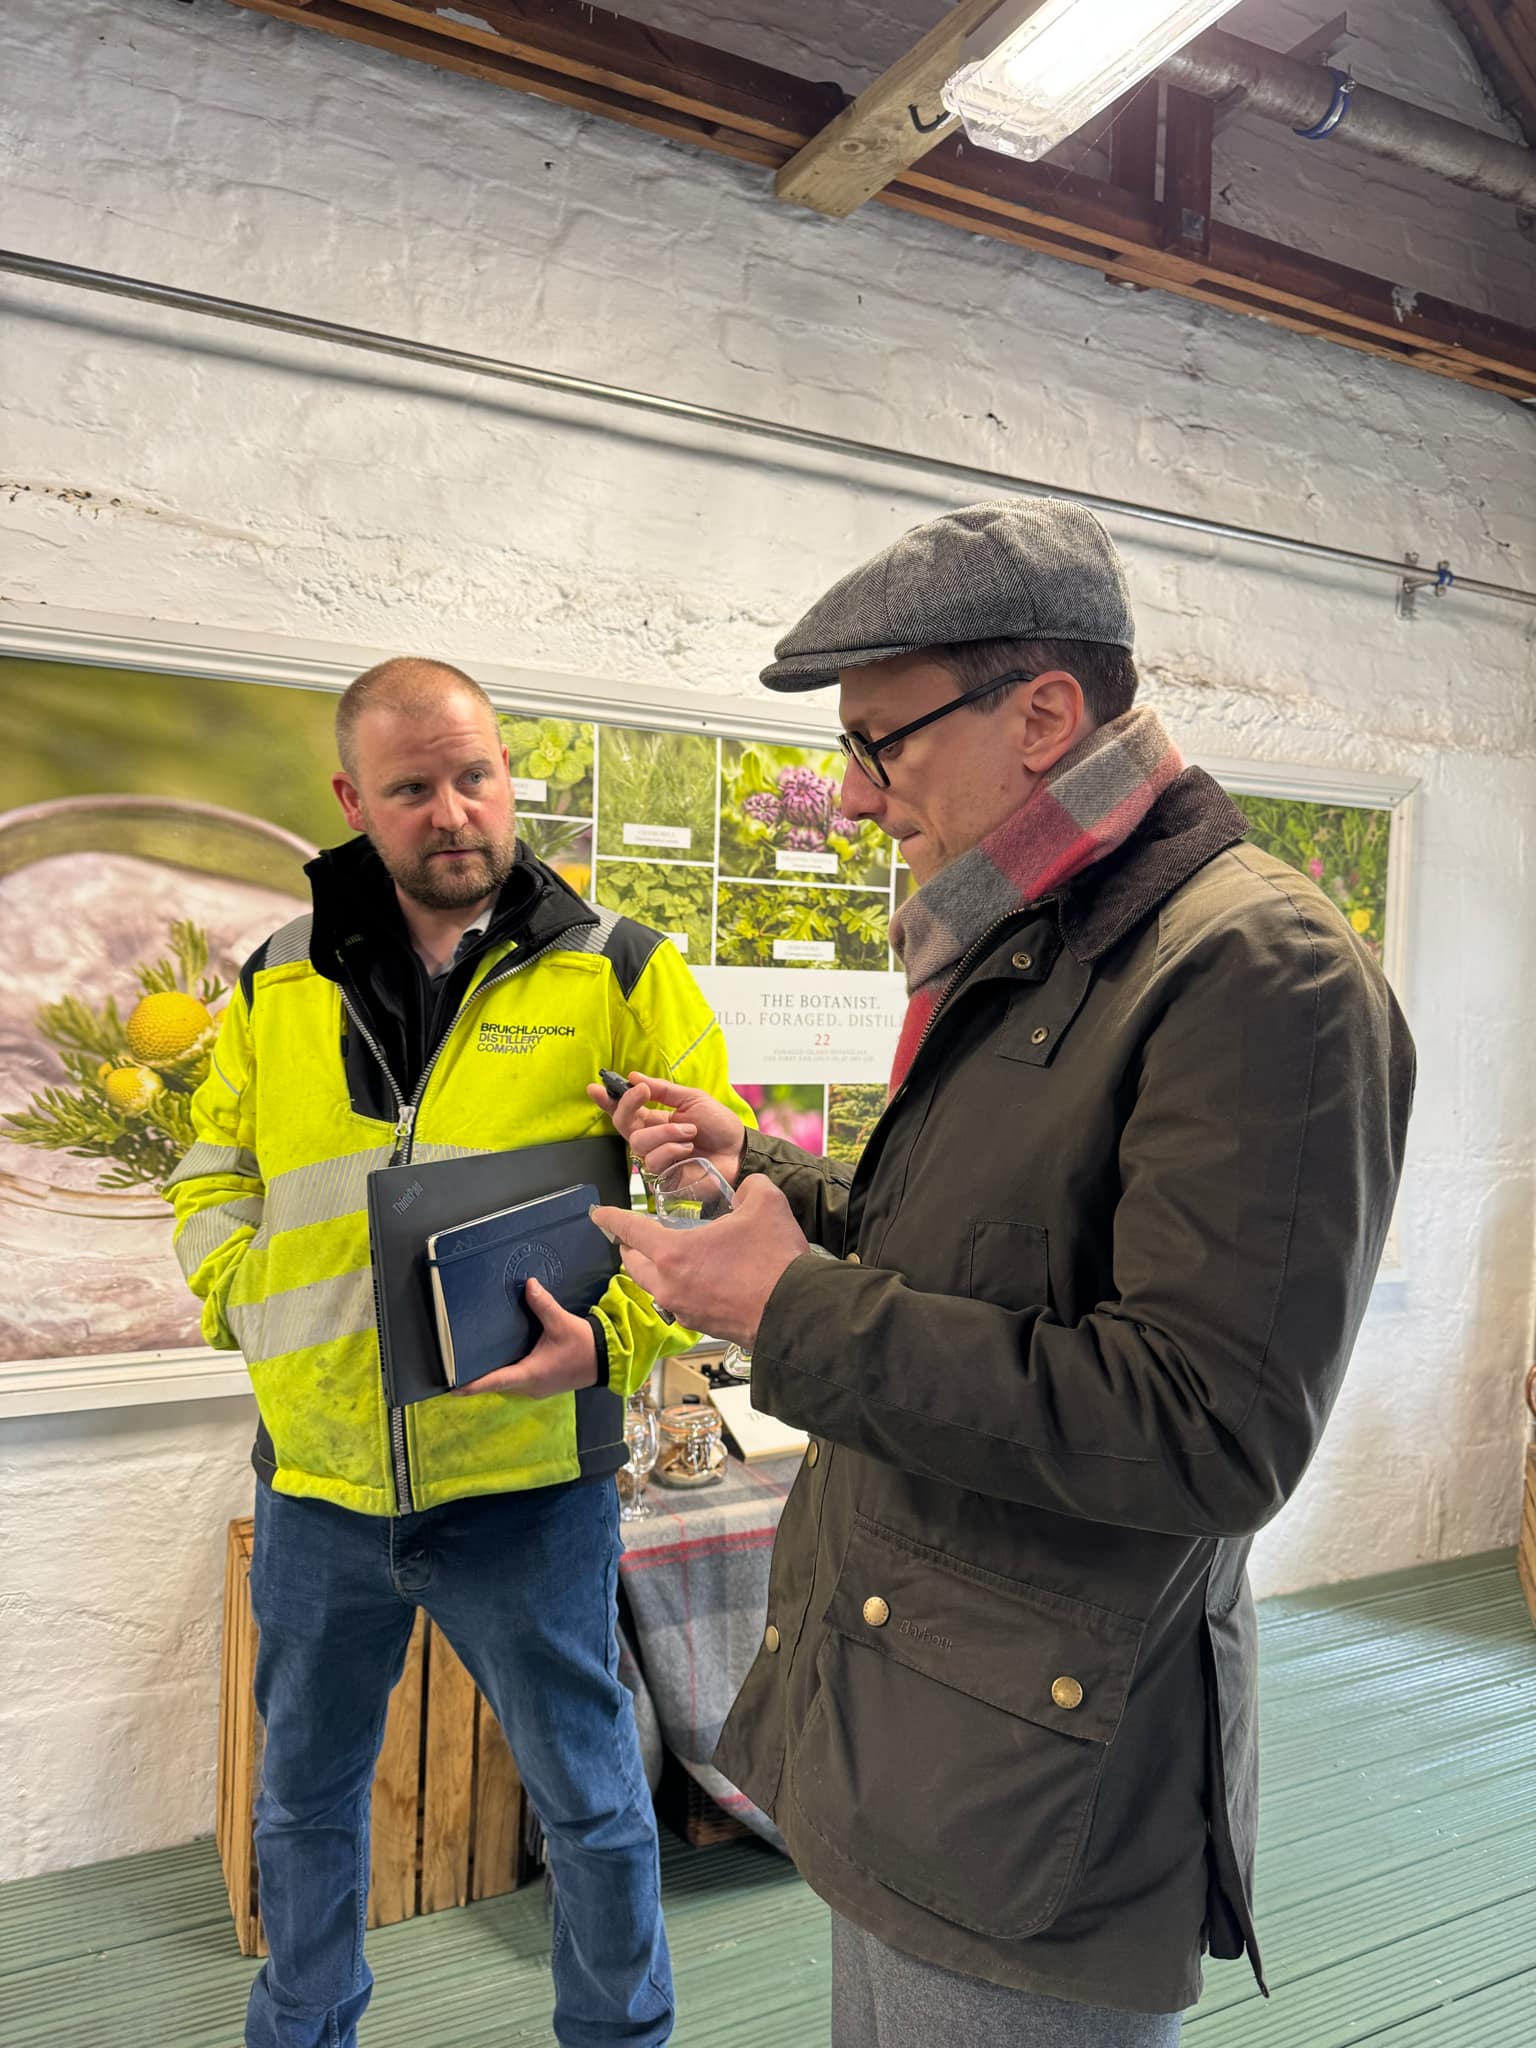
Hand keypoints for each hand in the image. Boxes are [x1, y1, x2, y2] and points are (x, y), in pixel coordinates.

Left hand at [450, 1278, 598, 1398]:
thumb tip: (528, 1284)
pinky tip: (500, 1356)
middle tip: (456, 1364)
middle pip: (496, 1383)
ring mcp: (535, 1388)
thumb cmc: (583, 1345)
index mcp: (530, 1374)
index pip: (495, 1381)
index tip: (451, 1387)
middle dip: (477, 1375)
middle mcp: (529, 1386)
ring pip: (506, 1382)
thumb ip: (543, 1304)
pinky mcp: (541, 1384)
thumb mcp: (562, 1323)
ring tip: (471, 1358)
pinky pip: (516, 1379)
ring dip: (492, 1372)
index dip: (472, 1385)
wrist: (606, 1360)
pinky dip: (506, 1370)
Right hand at [586, 1071, 746, 1185]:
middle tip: (644, 1094)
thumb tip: (635, 1078)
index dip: (607, 1101)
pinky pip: (654, 1160)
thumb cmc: (719, 1126)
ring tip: (690, 1132)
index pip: (625, 1111)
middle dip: (629, 1106)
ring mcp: (657, 1158)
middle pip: (622, 1124)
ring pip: (638, 1142)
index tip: (595, 1088)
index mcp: (656, 1119)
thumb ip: (663, 1090)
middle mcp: (652, 1139)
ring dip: (665, 1132)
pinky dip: (672, 1150)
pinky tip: (688, 1150)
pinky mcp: (664, 1177)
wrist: (739, 1151)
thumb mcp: (692, 1099)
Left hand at [590, 1176, 807, 1347]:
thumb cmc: (775, 1260)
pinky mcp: (701, 1326)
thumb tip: (745, 1189)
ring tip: (670, 1256)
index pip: (629, 1230)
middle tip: (638, 1235)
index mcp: (673, 1253)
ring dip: (654, 1269)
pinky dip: (678, 1287)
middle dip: (630, 1247)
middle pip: (633, 1264)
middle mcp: (669, 1285)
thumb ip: (750, 1187)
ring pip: (653, 1287)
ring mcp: (684, 1310)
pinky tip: (701, 1278)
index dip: (610, 1218)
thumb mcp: (766, 1204)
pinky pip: (677, 1303)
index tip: (598, 1213)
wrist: (796, 1313)